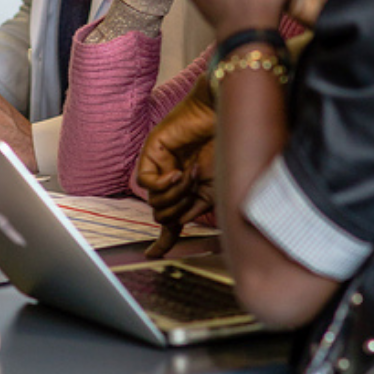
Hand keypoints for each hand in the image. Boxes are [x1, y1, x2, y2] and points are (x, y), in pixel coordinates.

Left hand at [136, 93, 218, 254]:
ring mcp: (161, 166)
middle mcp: (171, 180)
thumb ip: (194, 211)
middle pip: (161, 213)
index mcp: (187, 190)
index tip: (152, 255)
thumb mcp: (214, 191)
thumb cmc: (227, 149)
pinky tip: (178, 173)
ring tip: (191, 176)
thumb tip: (176, 225)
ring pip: (153, 200)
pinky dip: (163, 183)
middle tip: (193, 192)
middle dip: (178, 209)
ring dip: (175, 194)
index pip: (169, 220)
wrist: (227, 118)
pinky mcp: (152, 152)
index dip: (162, 240)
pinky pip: (146, 181)